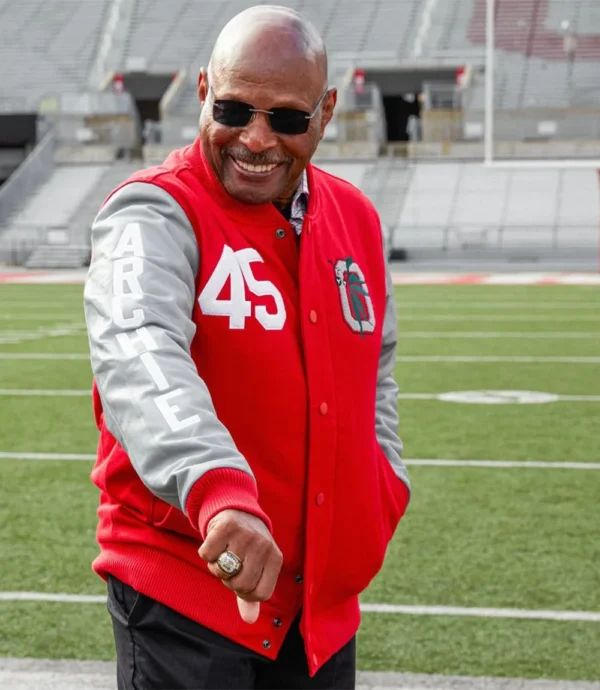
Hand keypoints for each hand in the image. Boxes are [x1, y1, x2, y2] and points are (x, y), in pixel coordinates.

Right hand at [198, 509, 282, 623]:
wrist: (236, 510)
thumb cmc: (246, 545)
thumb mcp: (256, 566)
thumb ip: (251, 594)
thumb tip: (250, 619)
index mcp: (275, 558)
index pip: (260, 594)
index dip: (245, 592)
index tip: (241, 578)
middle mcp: (264, 545)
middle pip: (240, 584)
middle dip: (229, 580)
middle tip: (230, 565)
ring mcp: (246, 535)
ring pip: (222, 571)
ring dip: (216, 566)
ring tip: (223, 552)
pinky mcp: (227, 526)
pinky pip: (207, 554)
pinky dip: (206, 552)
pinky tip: (216, 541)